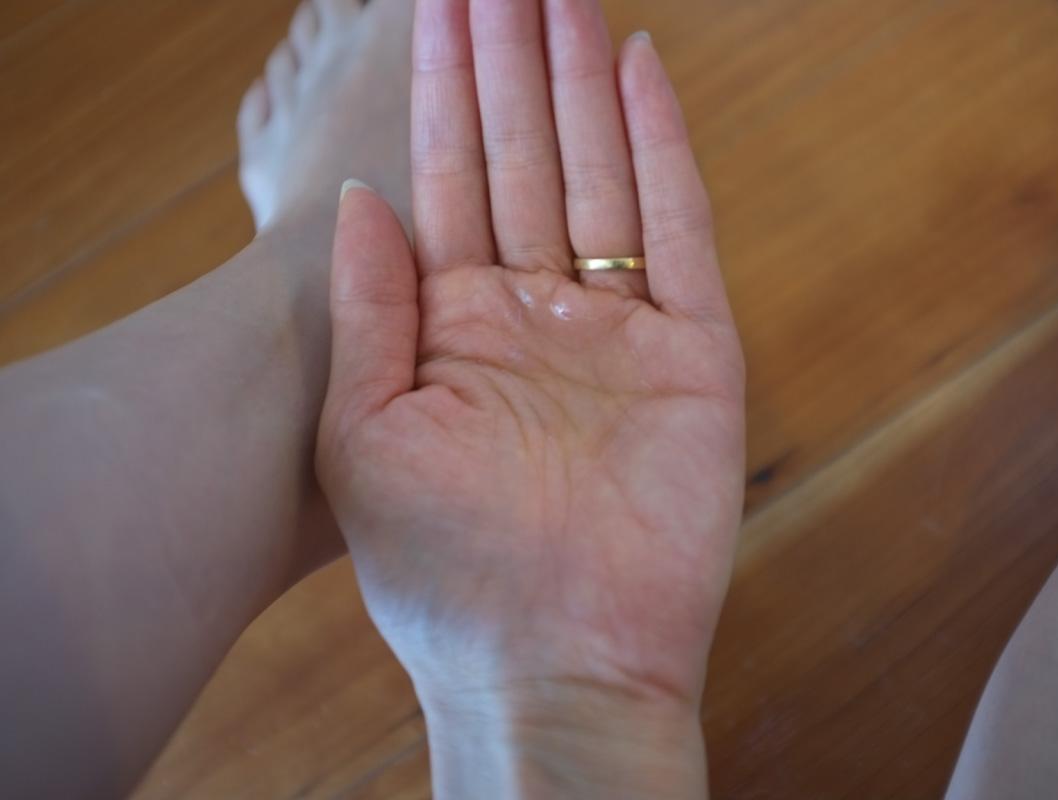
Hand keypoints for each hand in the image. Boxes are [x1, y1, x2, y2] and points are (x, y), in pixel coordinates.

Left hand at [317, 0, 743, 793]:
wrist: (552, 662)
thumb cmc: (444, 570)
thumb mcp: (367, 433)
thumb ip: (371, 309)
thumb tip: (363, 197)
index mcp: (458, 331)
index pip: (449, 180)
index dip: (441, 90)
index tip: (435, 3)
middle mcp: (539, 316)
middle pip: (524, 159)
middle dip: (509, 62)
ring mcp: (620, 329)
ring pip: (598, 175)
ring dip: (578, 82)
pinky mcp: (694, 353)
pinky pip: (679, 230)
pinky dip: (662, 151)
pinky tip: (639, 72)